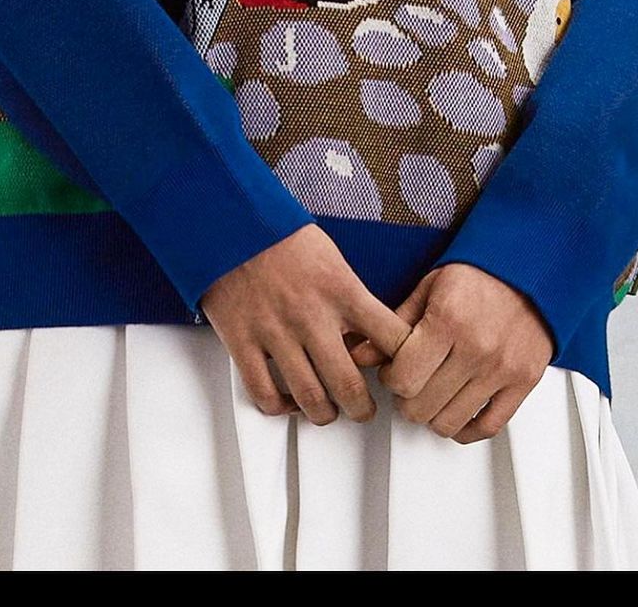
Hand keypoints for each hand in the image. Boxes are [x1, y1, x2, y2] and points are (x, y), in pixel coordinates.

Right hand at [201, 225, 410, 426]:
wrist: (231, 222)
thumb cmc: (282, 237)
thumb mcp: (332, 259)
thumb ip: (351, 299)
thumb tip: (368, 339)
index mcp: (341, 290)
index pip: (392, 339)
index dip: (405, 364)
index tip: (403, 373)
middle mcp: (311, 315)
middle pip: (349, 385)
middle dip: (362, 409)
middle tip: (364, 410)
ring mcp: (275, 332)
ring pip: (310, 399)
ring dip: (324, 415)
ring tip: (329, 411)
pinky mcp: (242, 342)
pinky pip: (265, 395)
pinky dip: (280, 408)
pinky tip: (288, 401)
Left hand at [369, 264, 553, 443]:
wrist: (527, 270)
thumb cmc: (478, 276)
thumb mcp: (428, 288)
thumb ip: (394, 324)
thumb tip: (361, 354)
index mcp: (449, 320)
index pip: (404, 379)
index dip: (390, 379)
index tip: (394, 370)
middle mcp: (477, 348)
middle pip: (422, 406)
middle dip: (407, 398)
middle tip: (411, 382)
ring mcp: (502, 368)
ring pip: (449, 422)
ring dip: (432, 414)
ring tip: (432, 393)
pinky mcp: (523, 382)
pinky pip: (488, 426)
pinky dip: (465, 429)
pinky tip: (455, 412)